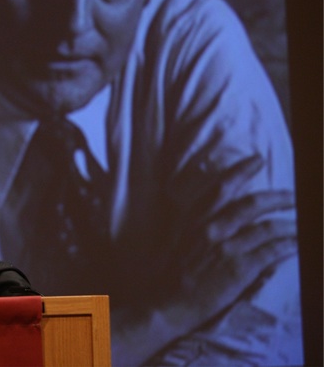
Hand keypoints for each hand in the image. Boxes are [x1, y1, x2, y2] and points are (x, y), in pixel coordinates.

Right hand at [113, 186, 296, 364]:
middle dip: (276, 196)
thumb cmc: (171, 274)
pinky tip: (296, 244)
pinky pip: (273, 251)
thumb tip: (218, 214)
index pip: (221, 187)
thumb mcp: (178, 240)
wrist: (168, 304)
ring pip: (268, 227)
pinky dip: (289, 245)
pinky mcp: (242, 268)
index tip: (257, 160)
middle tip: (290, 195)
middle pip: (251, 204)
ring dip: (288, 224)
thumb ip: (197, 224)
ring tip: (297, 223)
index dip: (242, 171)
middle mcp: (211, 229)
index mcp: (194, 220)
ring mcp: (228, 248)